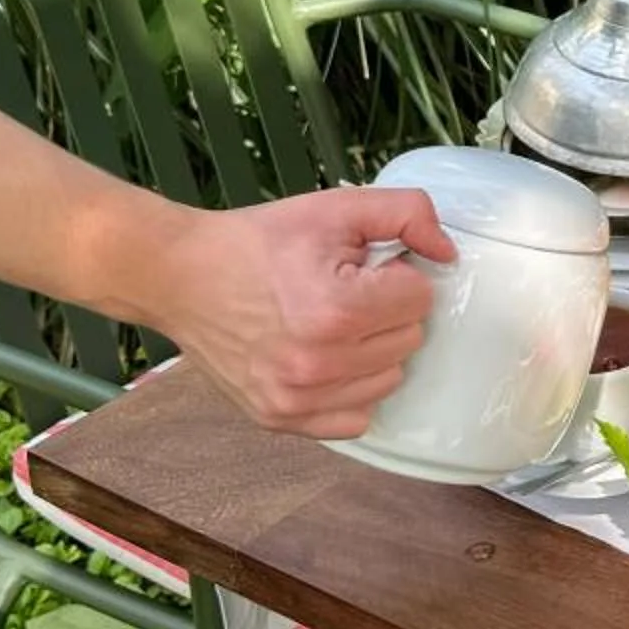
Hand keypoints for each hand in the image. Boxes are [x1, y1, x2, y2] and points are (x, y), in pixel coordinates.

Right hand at [134, 188, 456, 437]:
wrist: (180, 276)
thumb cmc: (257, 243)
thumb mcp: (336, 209)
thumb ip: (408, 215)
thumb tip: (448, 253)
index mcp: (335, 311)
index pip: (420, 298)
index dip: (397, 274)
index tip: (362, 268)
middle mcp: (317, 365)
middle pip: (410, 340)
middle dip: (387, 311)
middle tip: (343, 291)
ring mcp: (296, 399)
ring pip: (389, 379)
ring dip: (374, 350)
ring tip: (330, 323)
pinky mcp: (280, 419)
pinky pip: (355, 419)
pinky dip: (351, 390)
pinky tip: (327, 359)